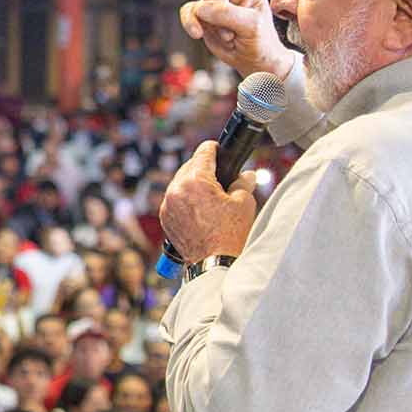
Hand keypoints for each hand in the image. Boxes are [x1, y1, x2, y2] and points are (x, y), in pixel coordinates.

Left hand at [160, 140, 258, 261]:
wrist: (214, 263)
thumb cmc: (230, 234)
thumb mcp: (243, 203)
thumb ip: (242, 183)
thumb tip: (246, 175)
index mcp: (195, 181)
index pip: (203, 153)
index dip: (214, 148)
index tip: (218, 148)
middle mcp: (177, 190)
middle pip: (189, 166)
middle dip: (203, 167)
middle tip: (218, 172)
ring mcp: (168, 204)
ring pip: (179, 182)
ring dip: (192, 182)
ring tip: (208, 190)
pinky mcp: (165, 217)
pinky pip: (174, 198)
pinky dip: (184, 197)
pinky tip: (198, 204)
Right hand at [178, 0, 296, 81]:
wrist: (253, 60)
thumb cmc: (260, 39)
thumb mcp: (251, 25)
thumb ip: (228, 14)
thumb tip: (202, 9)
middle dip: (220, 15)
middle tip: (236, 32)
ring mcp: (215, 4)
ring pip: (199, 6)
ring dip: (210, 25)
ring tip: (228, 37)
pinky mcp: (203, 17)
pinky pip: (188, 14)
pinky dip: (191, 25)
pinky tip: (198, 34)